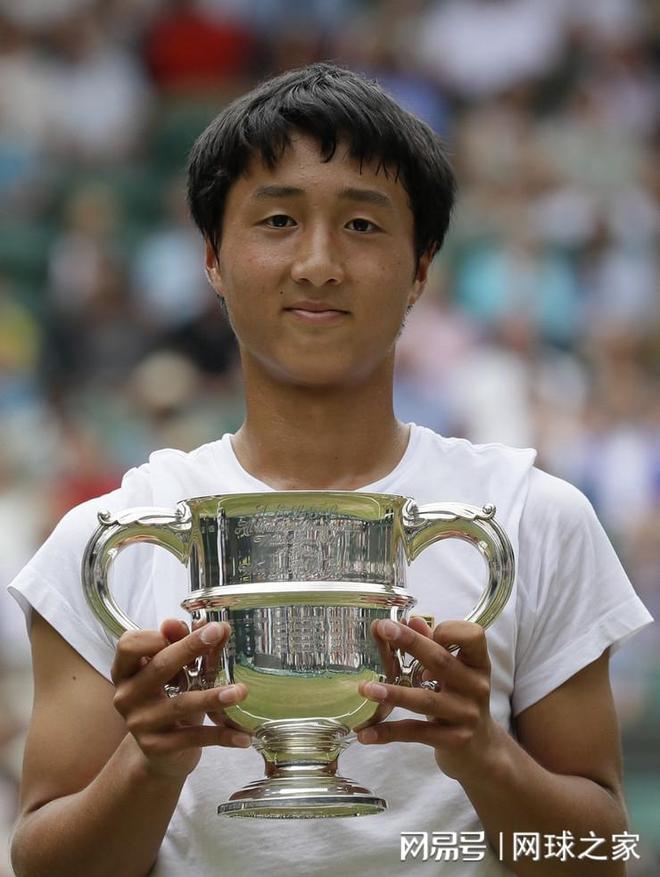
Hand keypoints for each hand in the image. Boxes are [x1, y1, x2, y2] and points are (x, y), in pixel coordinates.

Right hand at [111, 619, 249, 779]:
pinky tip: (244, 737)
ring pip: (181, 704)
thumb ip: (184, 644)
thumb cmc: (168, 699)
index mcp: (125, 671)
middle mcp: (126, 696)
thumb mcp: (174, 672)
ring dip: (213, 696)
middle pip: (160, 666)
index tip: (181, 629)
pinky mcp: (157, 748)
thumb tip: (203, 622)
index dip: (153, 635)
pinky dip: (222, 736)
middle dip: (191, 647)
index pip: (128, 644)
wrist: (160, 753)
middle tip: (219, 633)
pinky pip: (194, 738)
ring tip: (241, 691)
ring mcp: (140, 724)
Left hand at [357, 618, 501, 782]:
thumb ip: (435, 647)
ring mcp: (466, 715)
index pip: (473, 636)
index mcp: (478, 664)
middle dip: (410, 643)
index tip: (419, 627)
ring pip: (426, 700)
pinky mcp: (453, 741)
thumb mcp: (454, 673)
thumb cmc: (461, 701)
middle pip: (441, 661)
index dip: (447, 629)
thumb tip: (411, 620)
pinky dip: (389, 732)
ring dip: (393, 693)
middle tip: (382, 629)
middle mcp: (476, 687)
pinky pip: (416, 733)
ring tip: (365, 688)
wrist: (481, 751)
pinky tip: (365, 733)